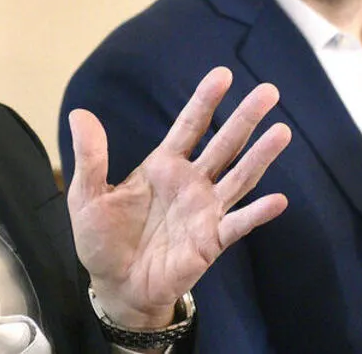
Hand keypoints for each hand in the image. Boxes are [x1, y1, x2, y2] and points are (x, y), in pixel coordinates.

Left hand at [67, 66, 290, 328]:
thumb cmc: (102, 240)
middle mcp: (191, 182)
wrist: (115, 287)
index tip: (223, 74)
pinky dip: (258, 213)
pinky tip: (278, 200)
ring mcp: (205, 210)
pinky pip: (239, 223)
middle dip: (245, 118)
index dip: (205, 101)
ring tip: (282, 132)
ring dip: (260, 156)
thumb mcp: (87, 196)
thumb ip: (90, 157)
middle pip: (223, 144)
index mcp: (163, 166)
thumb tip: (80, 113)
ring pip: (239, 177)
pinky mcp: (212, 240)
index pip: (189, 126)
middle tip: (269, 92)